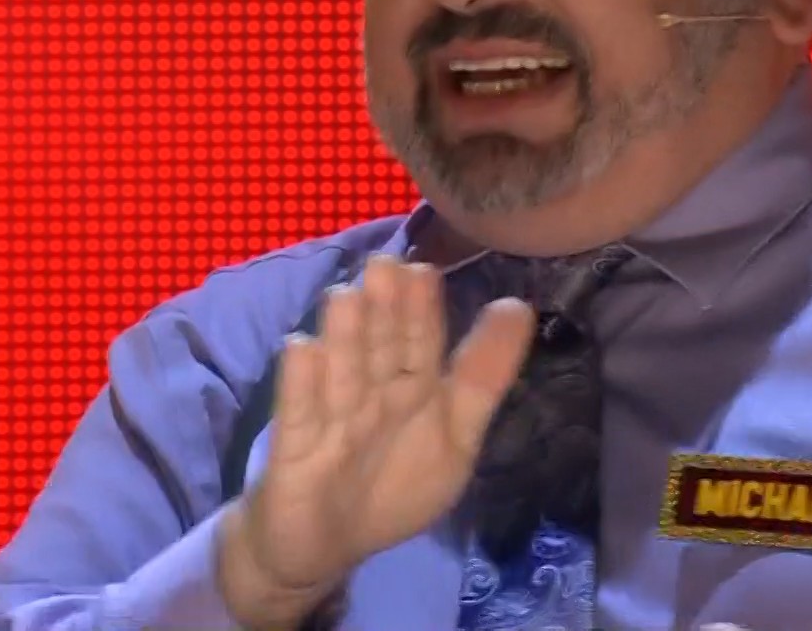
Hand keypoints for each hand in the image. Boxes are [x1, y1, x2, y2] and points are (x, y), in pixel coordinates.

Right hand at [217, 255, 534, 628]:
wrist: (324, 546)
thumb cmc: (393, 485)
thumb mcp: (455, 438)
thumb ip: (483, 378)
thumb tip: (519, 307)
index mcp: (411, 385)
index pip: (420, 342)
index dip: (423, 310)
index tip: (425, 271)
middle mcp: (369, 390)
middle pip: (378, 347)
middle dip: (383, 310)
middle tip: (384, 264)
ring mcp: (329, 416)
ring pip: (340, 371)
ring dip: (344, 337)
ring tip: (346, 296)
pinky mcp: (292, 447)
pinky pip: (298, 414)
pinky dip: (300, 384)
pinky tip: (301, 350)